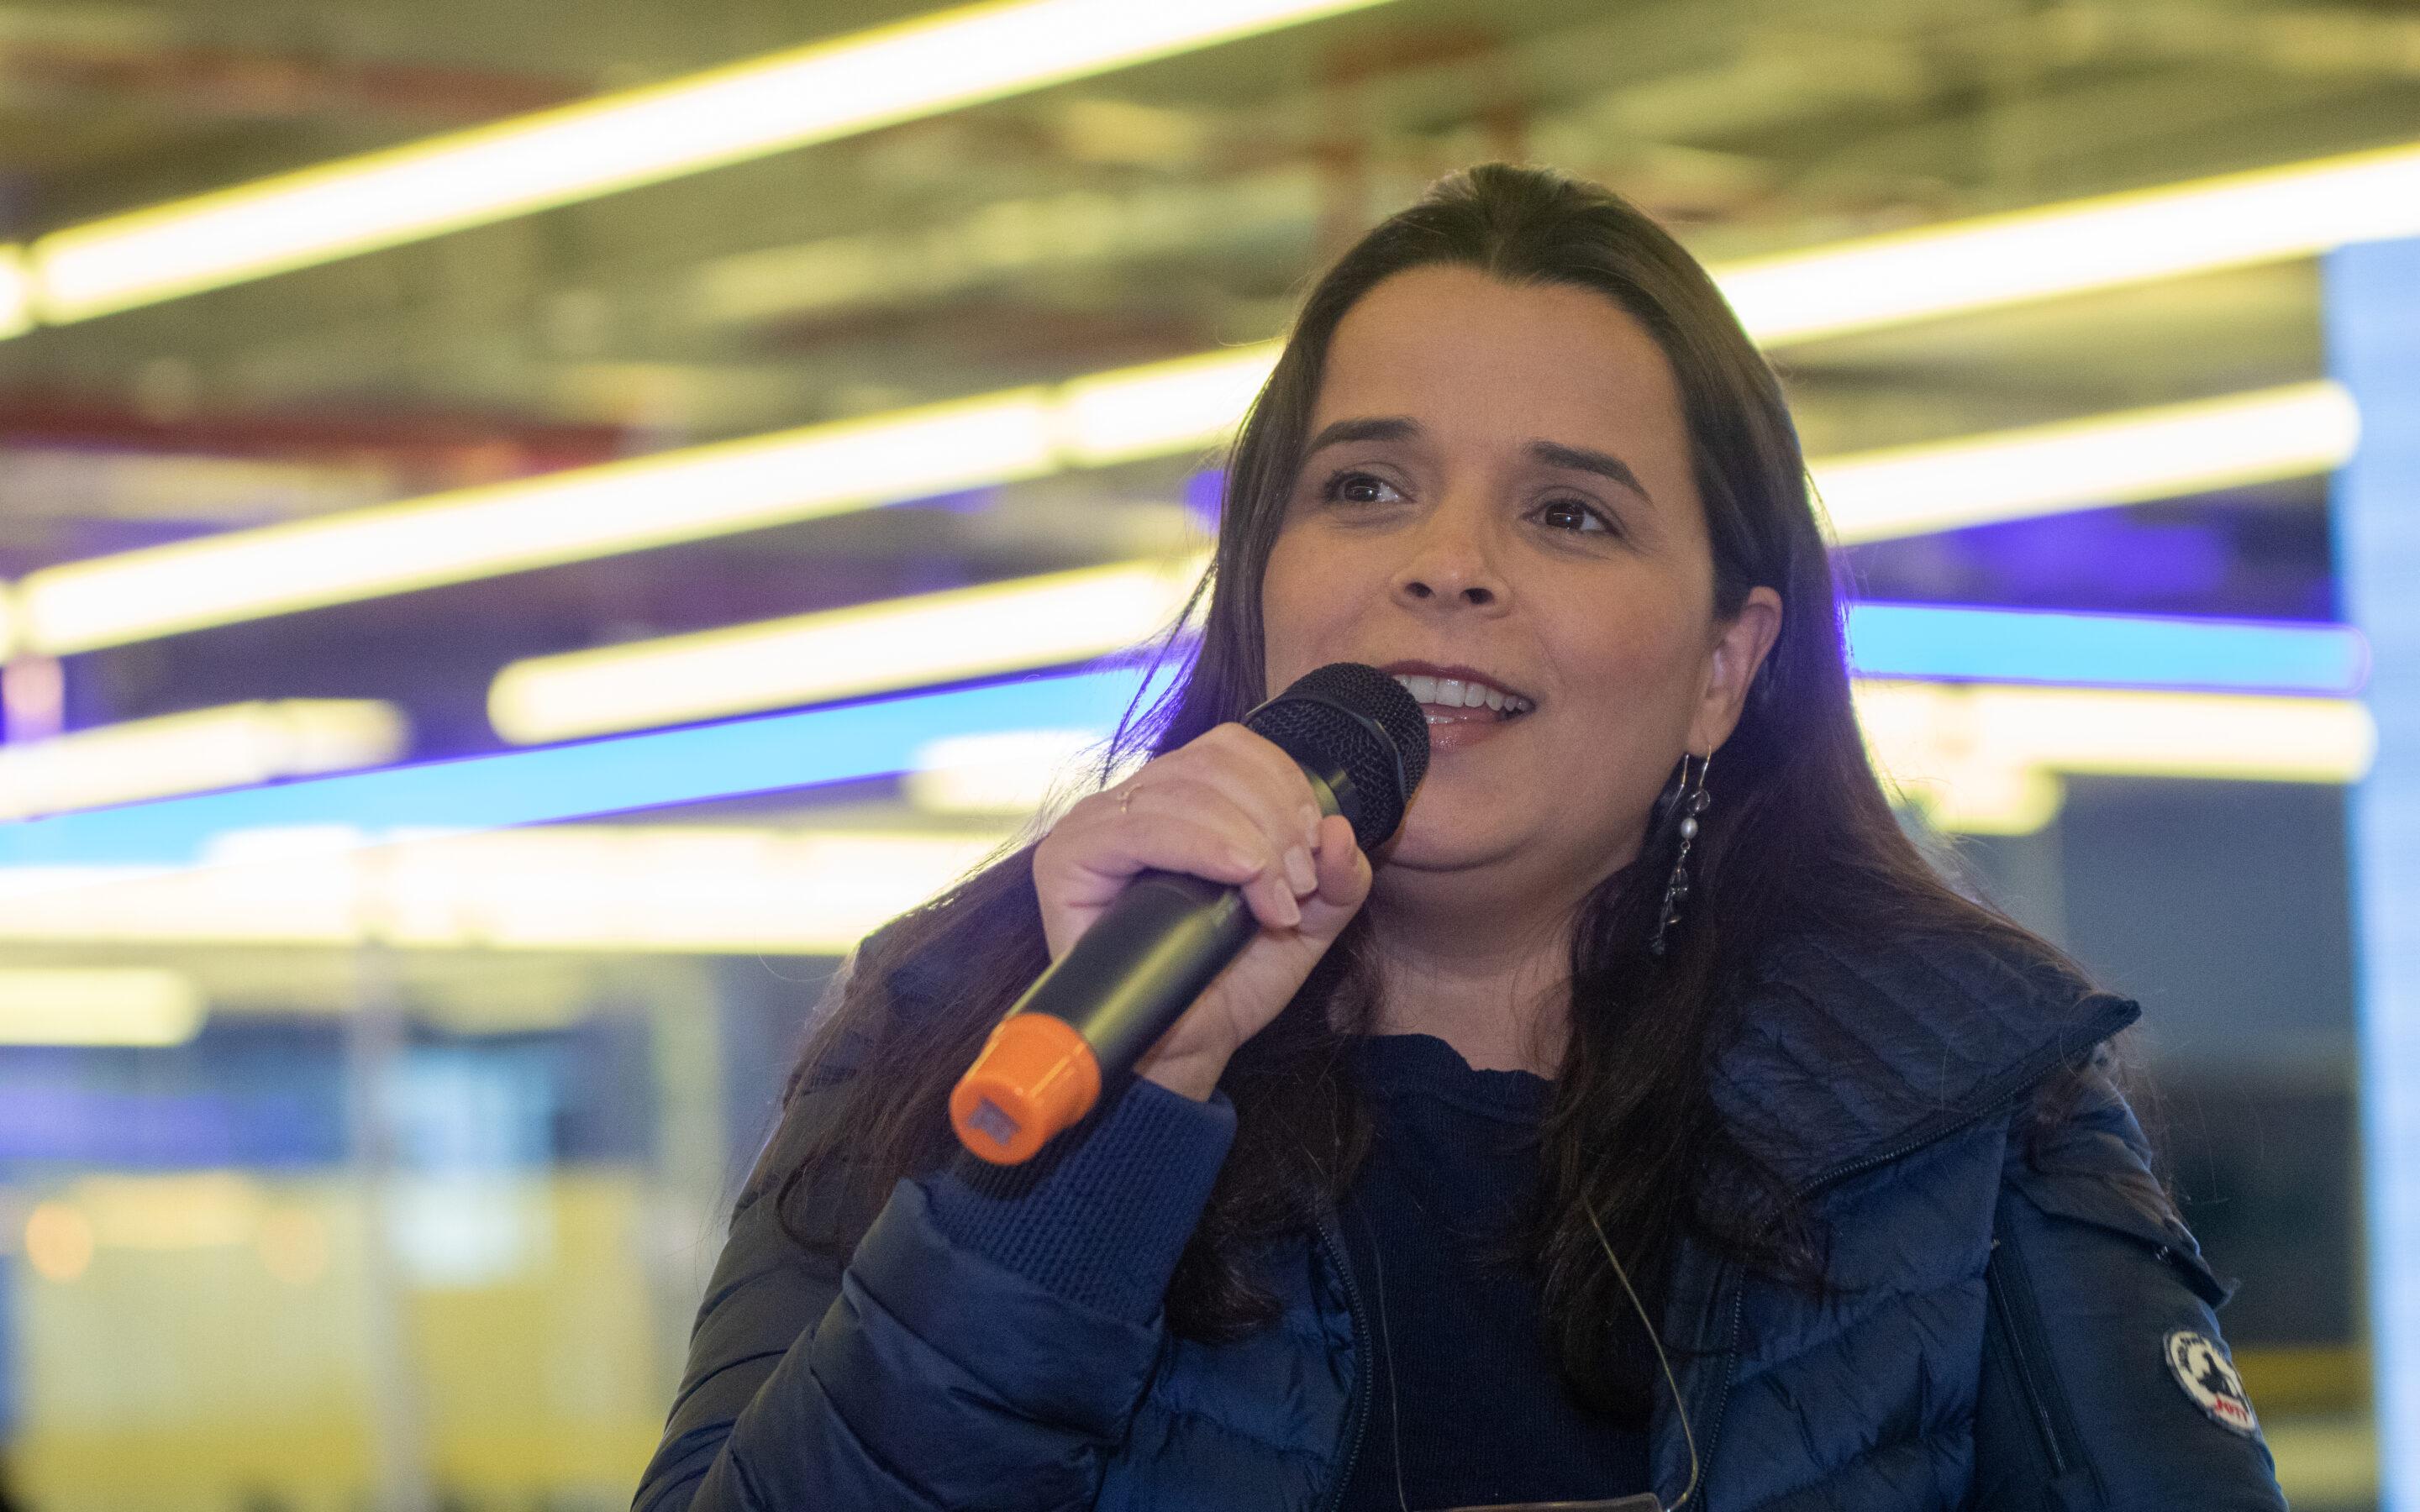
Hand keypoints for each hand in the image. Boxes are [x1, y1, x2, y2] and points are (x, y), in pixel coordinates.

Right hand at [1030, 723, 1373, 1099]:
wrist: (1186, 1047)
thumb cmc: (1232, 981)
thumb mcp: (1310, 922)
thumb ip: (1338, 878)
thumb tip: (1340, 827)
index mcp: (1182, 796)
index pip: (1231, 747)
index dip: (1283, 784)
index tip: (1313, 847)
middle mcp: (1134, 801)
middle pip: (1212, 764)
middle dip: (1274, 820)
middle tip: (1297, 885)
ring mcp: (1096, 825)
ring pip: (1184, 790)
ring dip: (1249, 840)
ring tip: (1275, 901)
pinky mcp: (1068, 859)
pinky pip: (1139, 828)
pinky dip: (1200, 844)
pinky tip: (1238, 874)